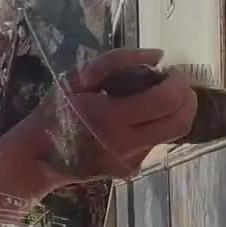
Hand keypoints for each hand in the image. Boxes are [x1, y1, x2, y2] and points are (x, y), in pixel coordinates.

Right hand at [13, 48, 197, 185]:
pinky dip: (155, 127)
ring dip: (174, 113)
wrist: (38, 157)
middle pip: (181, 123)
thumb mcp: (77, 77)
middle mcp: (125, 144)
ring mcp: (130, 161)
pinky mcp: (131, 170)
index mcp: (110, 117)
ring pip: (172, 135)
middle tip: (176, 86)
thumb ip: (117, 61)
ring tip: (157, 100)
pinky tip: (136, 121)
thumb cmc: (56, 111)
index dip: (178, 83)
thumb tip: (159, 56)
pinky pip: (155, 144)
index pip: (165, 101)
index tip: (172, 72)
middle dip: (187, 99)